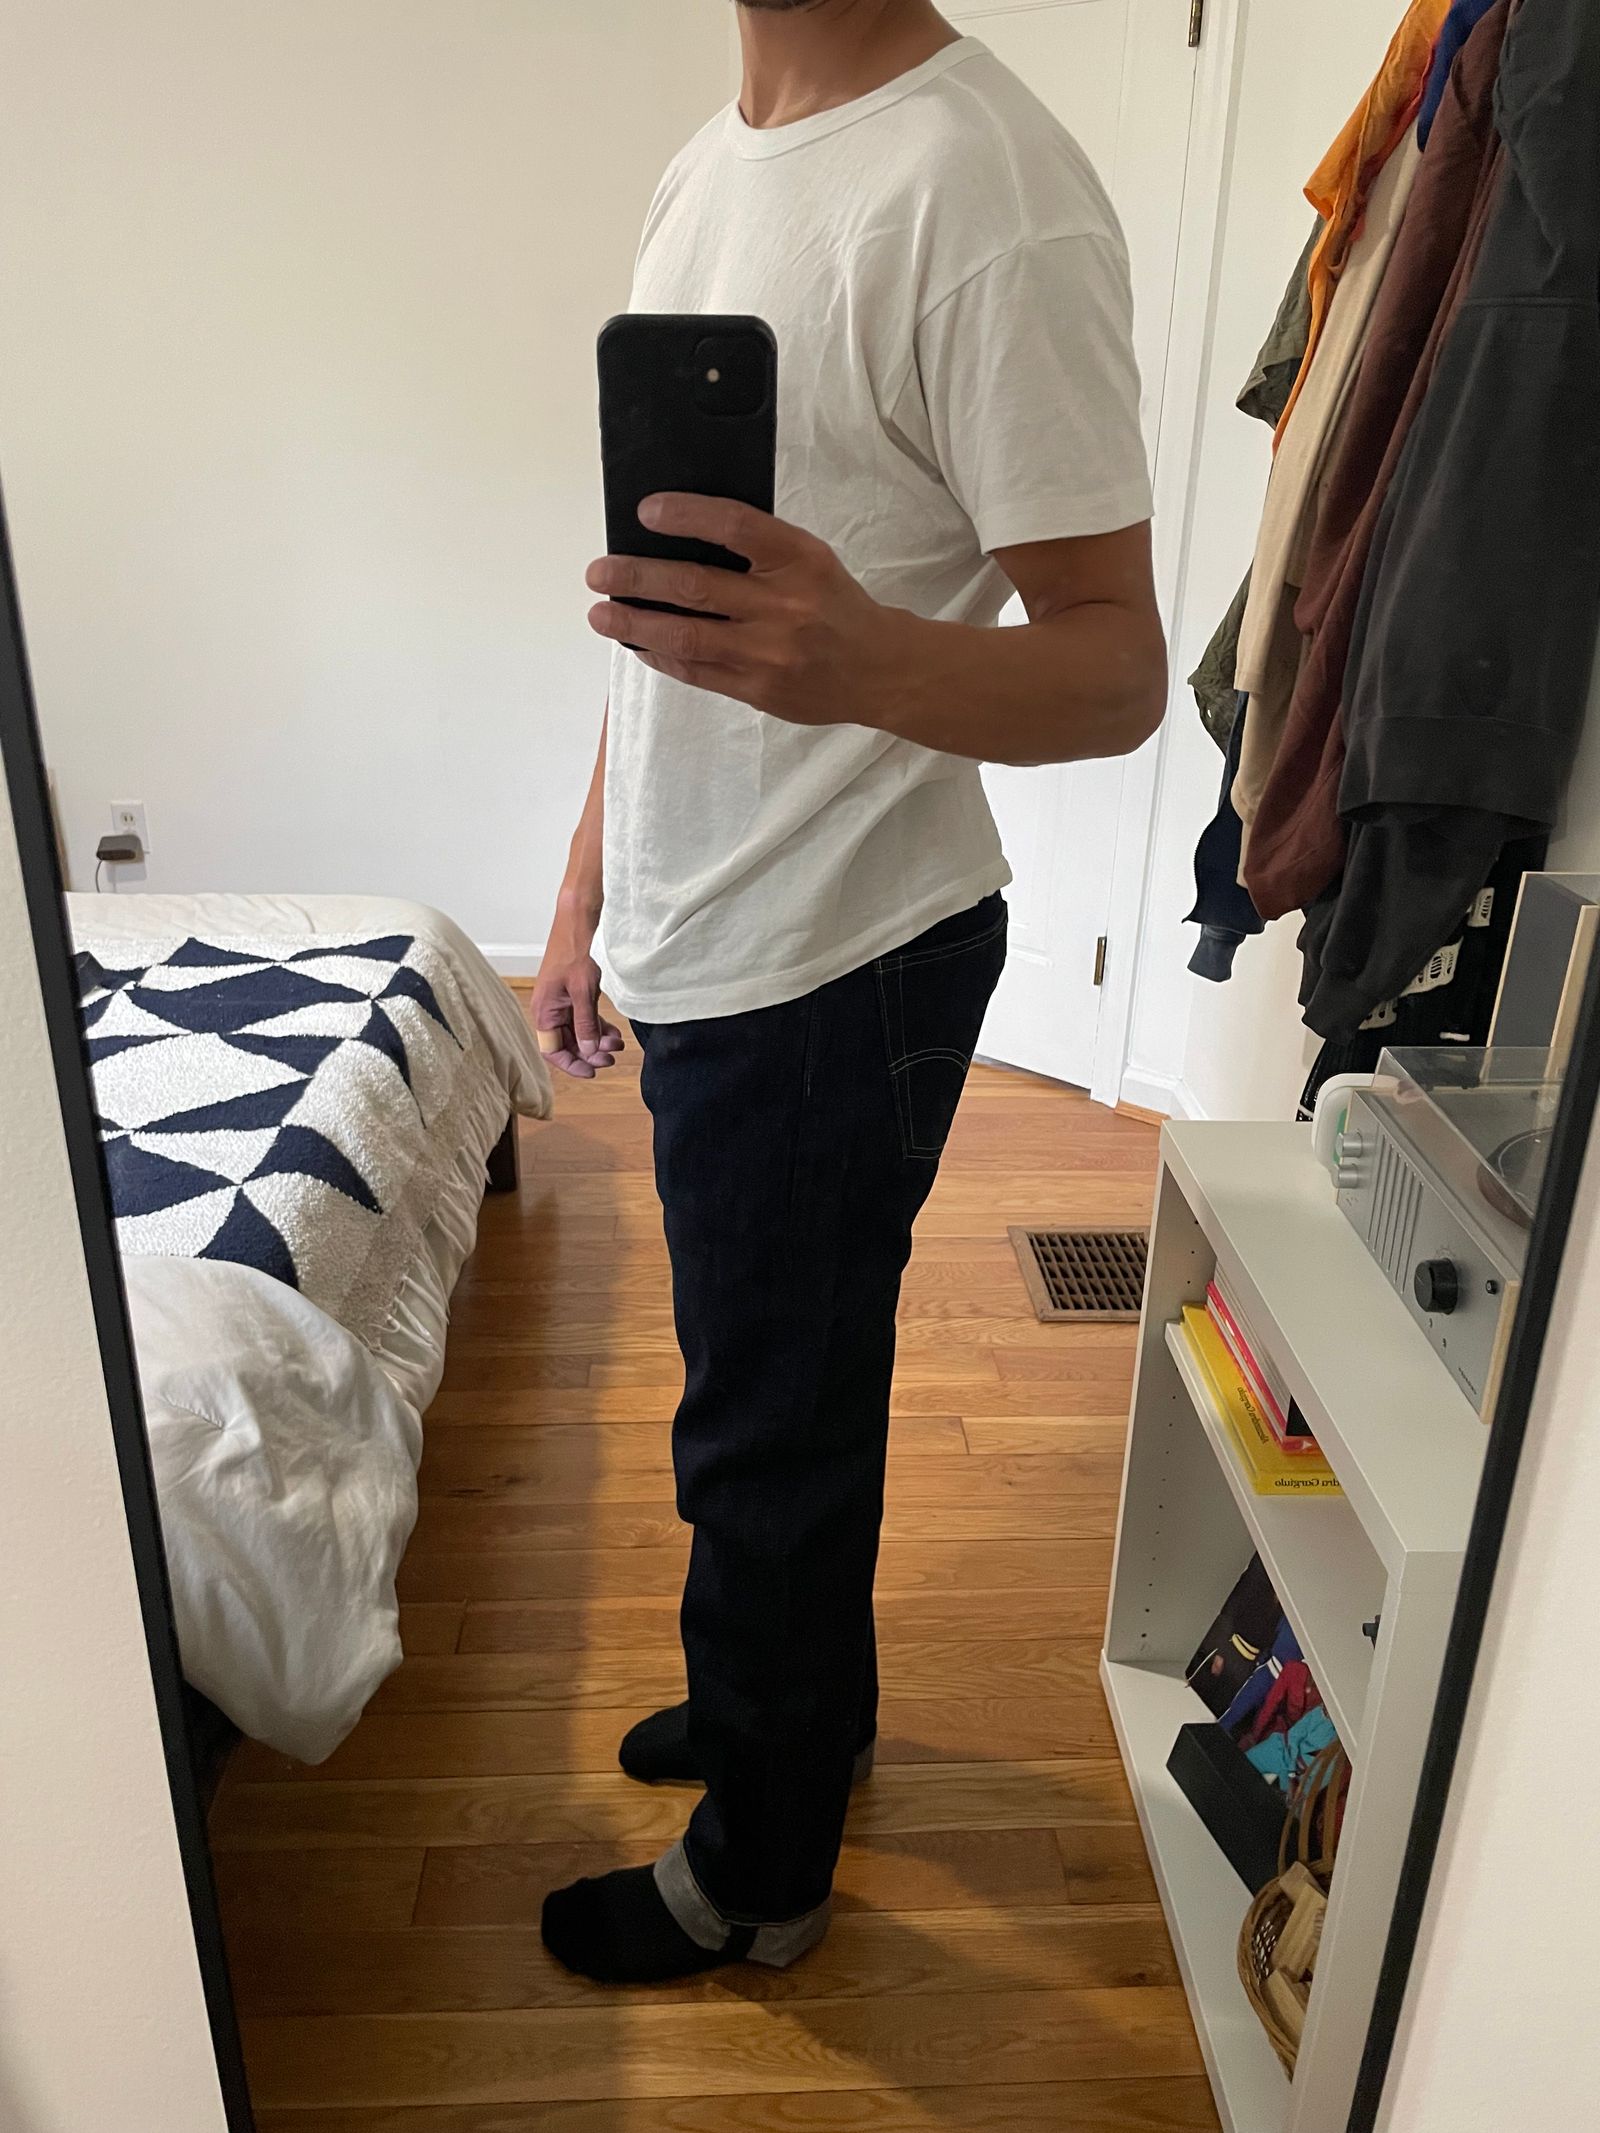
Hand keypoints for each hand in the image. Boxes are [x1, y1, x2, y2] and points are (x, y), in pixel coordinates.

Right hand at [530, 922, 624, 1081]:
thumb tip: (588, 1052)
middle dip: (589, 1053)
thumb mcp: (583, 991)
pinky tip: (613, 1032)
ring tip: (617, 1044)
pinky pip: (584, 1019)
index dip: (572, 1064)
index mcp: (544, 1011)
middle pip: (567, 1043)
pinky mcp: (573, 994)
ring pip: (578, 1032)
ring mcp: (562, 1002)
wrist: (579, 920)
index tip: (593, 1072)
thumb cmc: (576, 949)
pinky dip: (598, 1027)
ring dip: (596, 1041)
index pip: (553, 1050)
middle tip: (612, 1057)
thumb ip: (586, 1024)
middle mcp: (549, 1009)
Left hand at [586, 494, 903, 726]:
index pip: (734, 526)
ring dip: (634, 624)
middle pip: (696, 586)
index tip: (645, 512)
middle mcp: (784, 606)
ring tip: (601, 614)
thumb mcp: (810, 560)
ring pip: (686, 636)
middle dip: (637, 578)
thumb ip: (758, 548)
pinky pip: (696, 672)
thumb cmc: (834, 605)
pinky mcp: (759, 690)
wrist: (879, 669)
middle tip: (600, 572)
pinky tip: (638, 643)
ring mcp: (769, 653)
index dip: (685, 515)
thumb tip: (680, 535)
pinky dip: (661, 656)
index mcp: (800, 559)